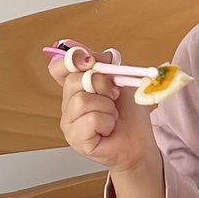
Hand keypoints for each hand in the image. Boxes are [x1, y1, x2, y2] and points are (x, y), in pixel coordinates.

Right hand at [48, 50, 157, 175]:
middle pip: (74, 81)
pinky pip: (91, 119)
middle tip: (114, 96)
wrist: (140, 142)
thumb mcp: (121, 80)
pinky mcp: (75, 139)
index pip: (59, 67)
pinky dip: (108, 122)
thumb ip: (105, 64)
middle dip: (102, 84)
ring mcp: (69, 122)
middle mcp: (68, 103)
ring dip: (107, 106)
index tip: (93, 62)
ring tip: (112, 115)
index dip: (73, 59)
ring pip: (82, 100)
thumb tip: (90, 55)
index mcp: (76, 87)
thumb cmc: (130, 114)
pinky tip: (108, 128)